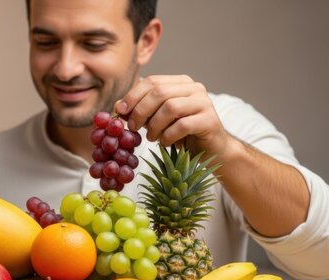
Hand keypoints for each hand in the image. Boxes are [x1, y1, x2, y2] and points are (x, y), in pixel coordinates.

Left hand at [115, 75, 231, 159]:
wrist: (210, 150)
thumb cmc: (181, 134)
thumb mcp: (157, 119)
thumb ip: (141, 110)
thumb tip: (118, 106)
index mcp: (181, 83)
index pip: (153, 81)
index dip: (133, 95)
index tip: (121, 111)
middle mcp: (194, 88)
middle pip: (160, 92)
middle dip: (141, 110)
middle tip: (133, 127)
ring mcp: (204, 103)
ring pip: (170, 107)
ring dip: (154, 125)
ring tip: (151, 137)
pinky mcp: (210, 120)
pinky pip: (182, 125)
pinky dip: (168, 136)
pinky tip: (165, 142)